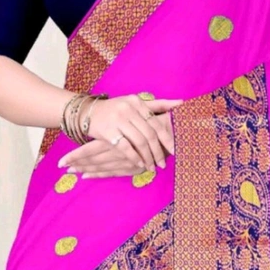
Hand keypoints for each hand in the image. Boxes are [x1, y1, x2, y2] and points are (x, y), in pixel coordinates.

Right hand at [57, 93, 182, 176]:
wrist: (88, 113)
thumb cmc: (115, 110)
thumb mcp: (134, 103)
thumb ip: (157, 105)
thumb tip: (181, 103)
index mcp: (137, 102)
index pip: (156, 122)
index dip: (167, 138)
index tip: (174, 151)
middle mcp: (128, 109)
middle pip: (149, 134)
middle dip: (158, 151)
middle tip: (163, 163)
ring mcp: (118, 120)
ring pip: (139, 142)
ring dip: (147, 157)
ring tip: (152, 167)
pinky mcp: (108, 132)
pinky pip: (126, 148)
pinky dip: (134, 157)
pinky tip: (139, 164)